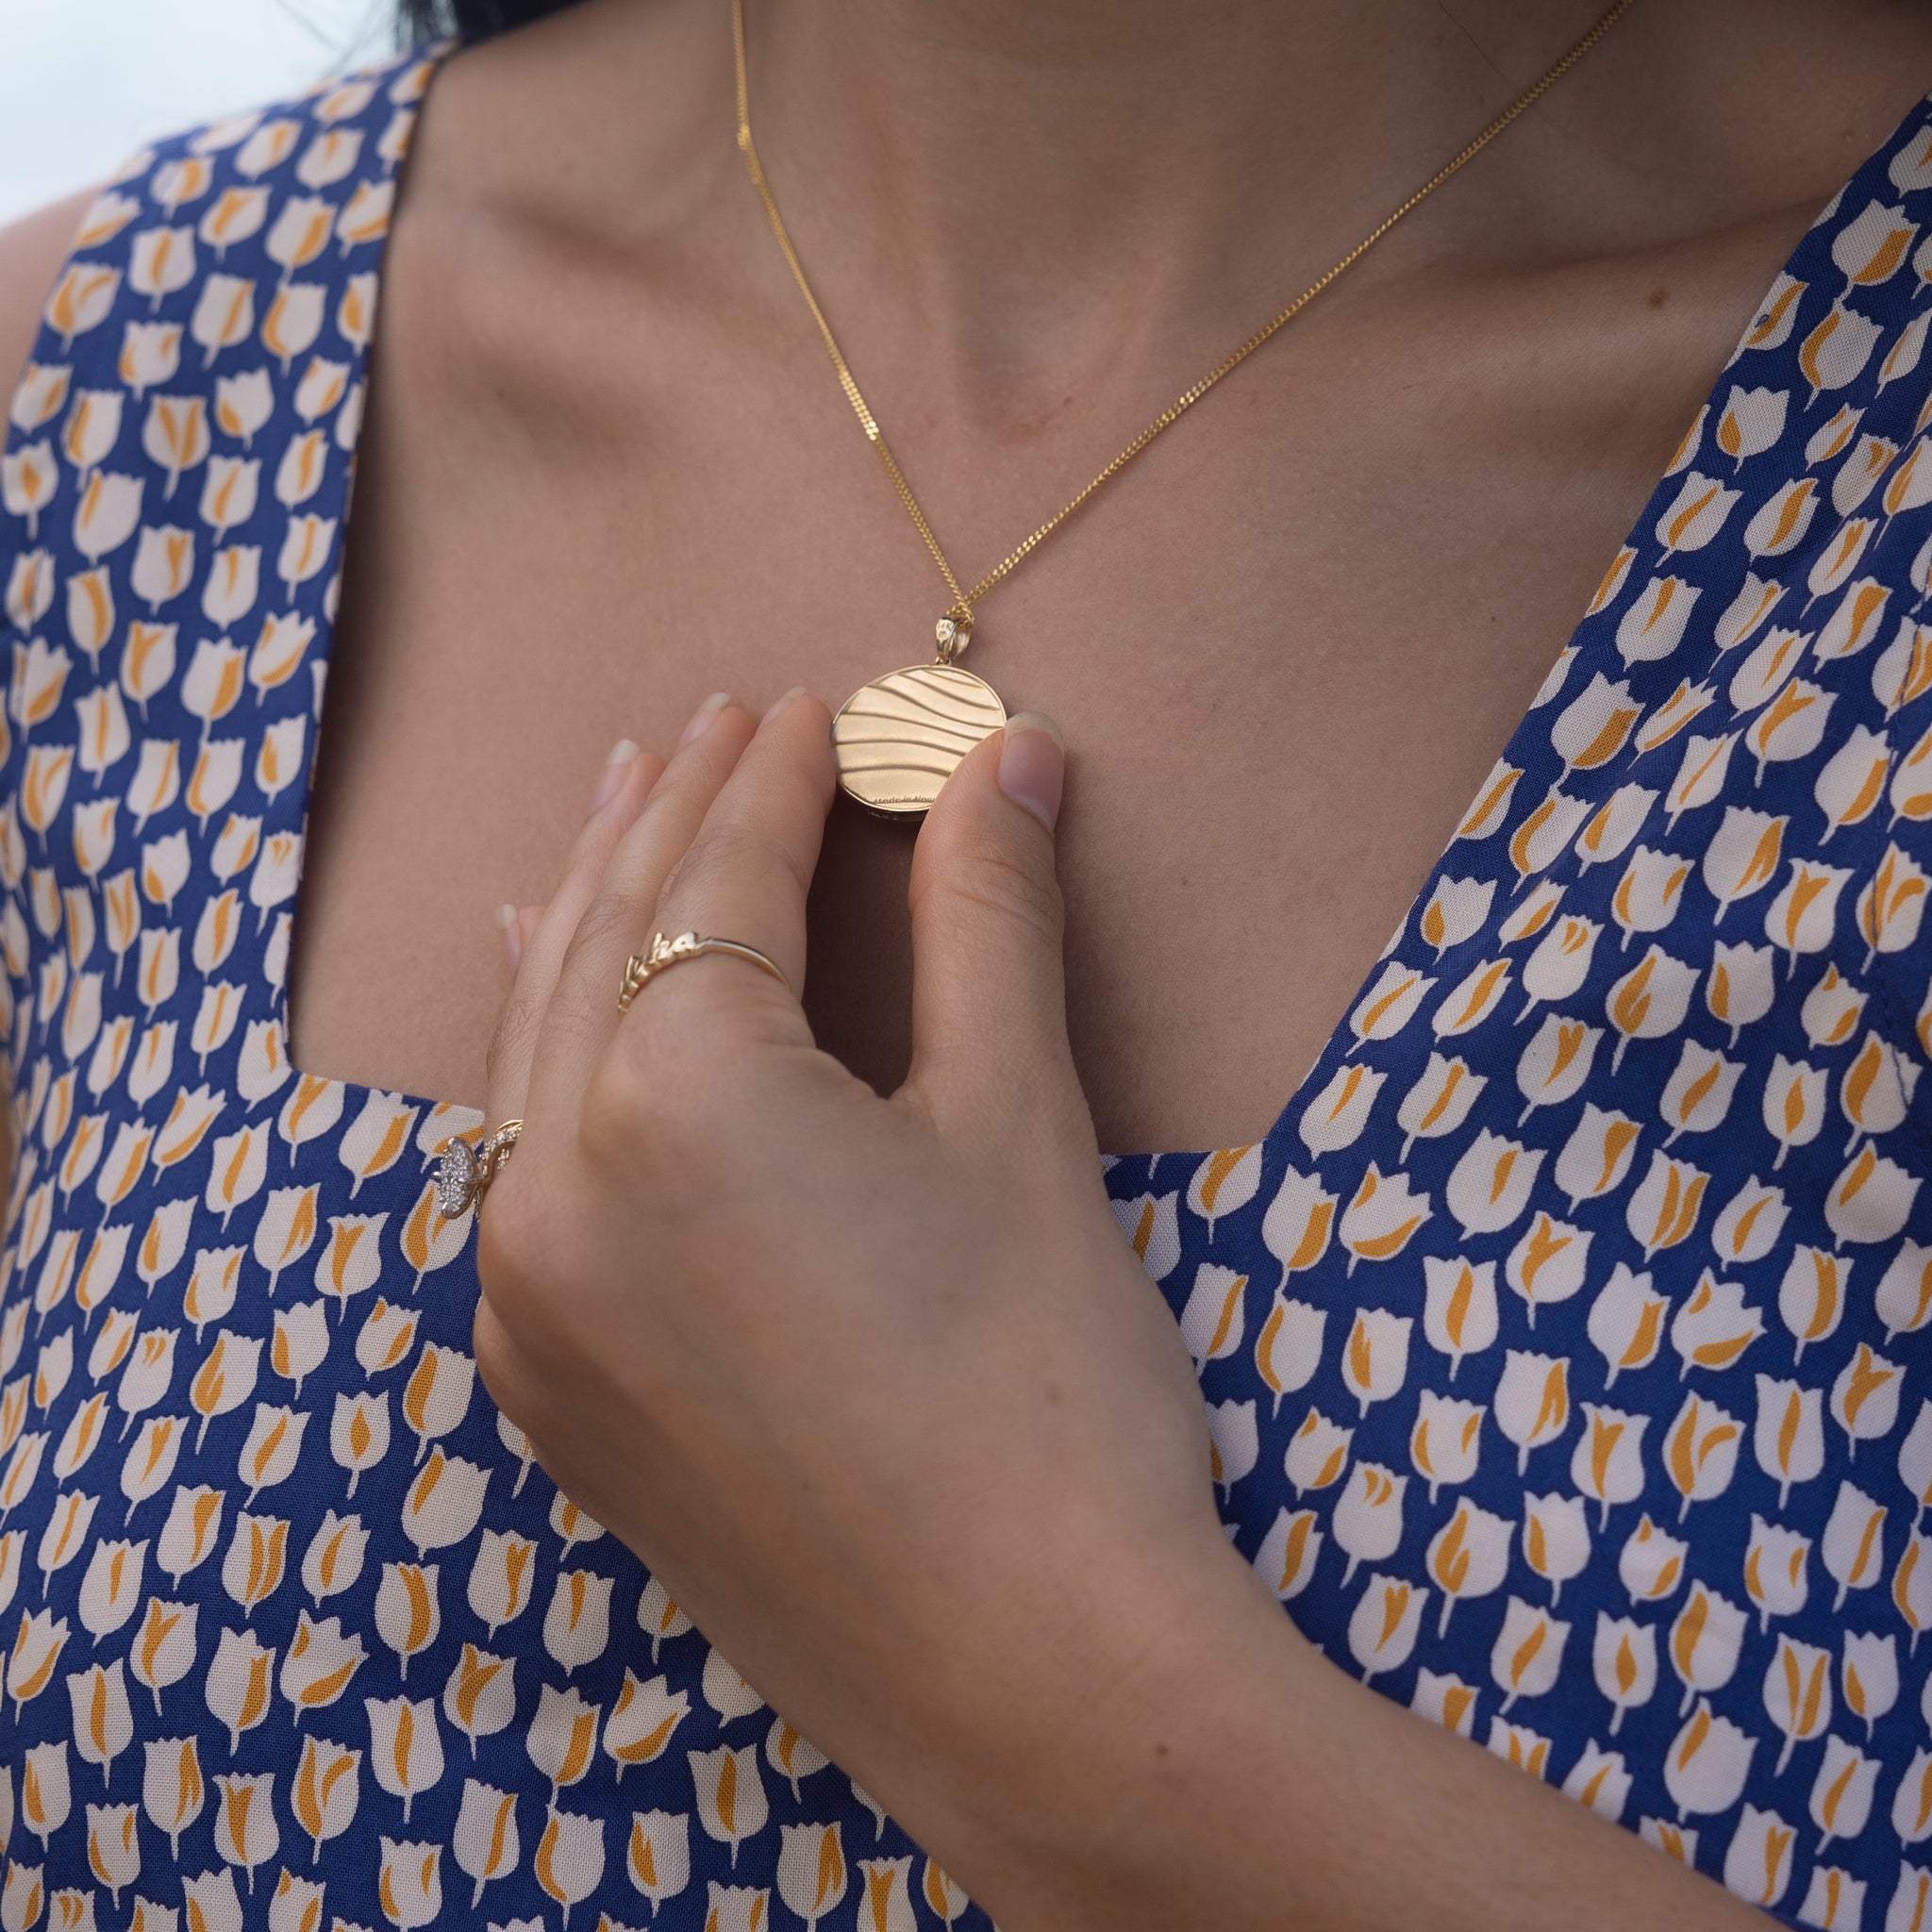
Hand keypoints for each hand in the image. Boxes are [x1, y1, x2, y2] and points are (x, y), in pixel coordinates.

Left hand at [470, 687, 1240, 1912]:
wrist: (1030, 1674)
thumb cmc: (1048, 1390)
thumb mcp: (1018, 1122)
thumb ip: (988, 916)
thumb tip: (1009, 754)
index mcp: (674, 1098)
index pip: (721, 885)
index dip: (780, 778)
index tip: (816, 705)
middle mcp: (556, 1187)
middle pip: (610, 941)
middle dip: (672, 816)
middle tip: (716, 722)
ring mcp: (531, 1299)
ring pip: (541, 1049)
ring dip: (593, 919)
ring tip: (620, 810)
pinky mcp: (548, 1384)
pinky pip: (519, 1171)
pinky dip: (550, 1064)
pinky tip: (555, 1012)